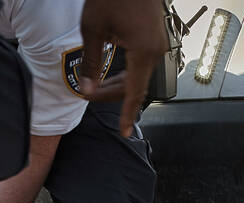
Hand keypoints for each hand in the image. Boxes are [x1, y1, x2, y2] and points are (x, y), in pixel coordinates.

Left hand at [78, 0, 167, 136]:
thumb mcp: (93, 29)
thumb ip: (90, 63)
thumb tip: (86, 88)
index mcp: (143, 51)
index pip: (134, 92)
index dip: (127, 114)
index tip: (125, 131)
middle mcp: (155, 49)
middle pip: (135, 85)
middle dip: (111, 95)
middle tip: (88, 96)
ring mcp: (157, 42)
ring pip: (138, 74)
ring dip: (118, 83)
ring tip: (95, 86)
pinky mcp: (154, 36)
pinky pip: (141, 62)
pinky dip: (126, 71)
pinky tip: (111, 72)